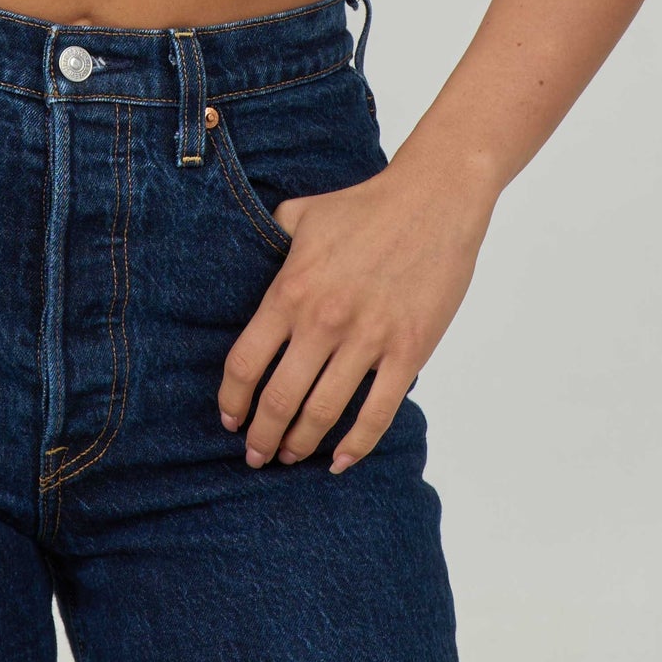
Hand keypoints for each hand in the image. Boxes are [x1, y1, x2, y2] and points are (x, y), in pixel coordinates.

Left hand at [217, 133, 496, 472]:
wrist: (433, 200)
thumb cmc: (364, 205)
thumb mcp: (301, 214)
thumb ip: (269, 238)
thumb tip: (246, 254)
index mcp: (290, 291)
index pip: (245, 364)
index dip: (232, 401)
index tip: (229, 420)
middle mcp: (323, 322)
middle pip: (278, 400)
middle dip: (261, 438)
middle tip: (255, 455)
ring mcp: (367, 340)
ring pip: (322, 413)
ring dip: (300, 445)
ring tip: (290, 457)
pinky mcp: (408, 351)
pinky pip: (376, 413)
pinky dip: (355, 446)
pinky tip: (339, 460)